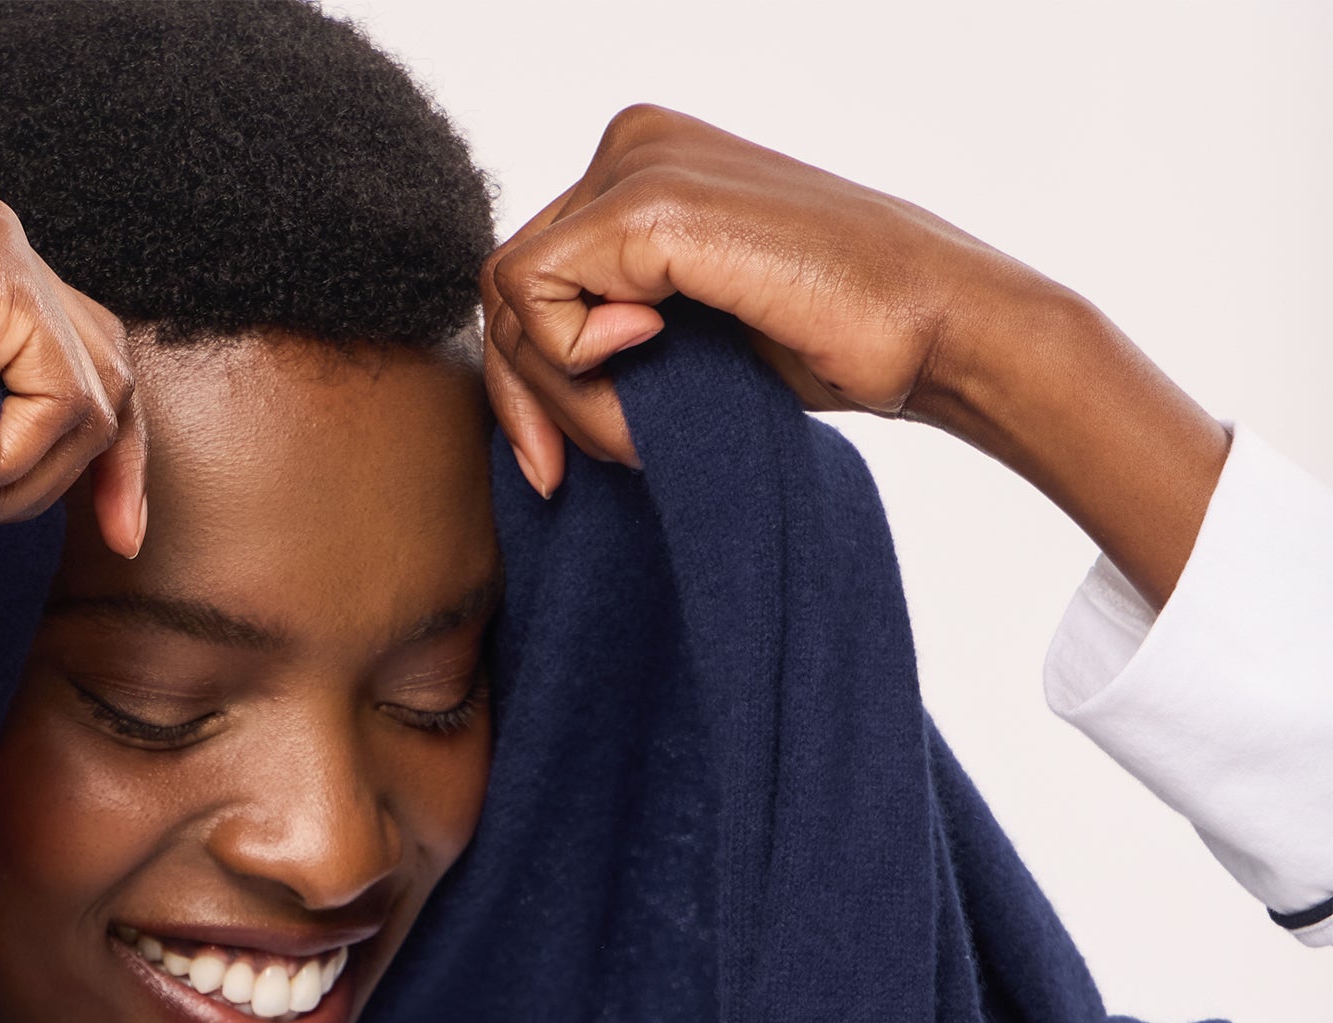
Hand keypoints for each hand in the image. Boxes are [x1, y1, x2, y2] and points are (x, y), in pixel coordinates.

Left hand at [480, 106, 1225, 608]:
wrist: (931, 330)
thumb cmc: (825, 345)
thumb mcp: (685, 342)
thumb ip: (603, 335)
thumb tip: (515, 389)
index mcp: (640, 165)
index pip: (521, 280)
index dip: (522, 384)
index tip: (556, 465)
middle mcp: (631, 145)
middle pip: (501, 289)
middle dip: (528, 397)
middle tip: (576, 467)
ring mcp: (639, 163)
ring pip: (510, 299)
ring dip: (561, 394)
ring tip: (639, 427)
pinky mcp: (650, 202)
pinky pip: (540, 300)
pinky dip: (578, 368)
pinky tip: (656, 364)